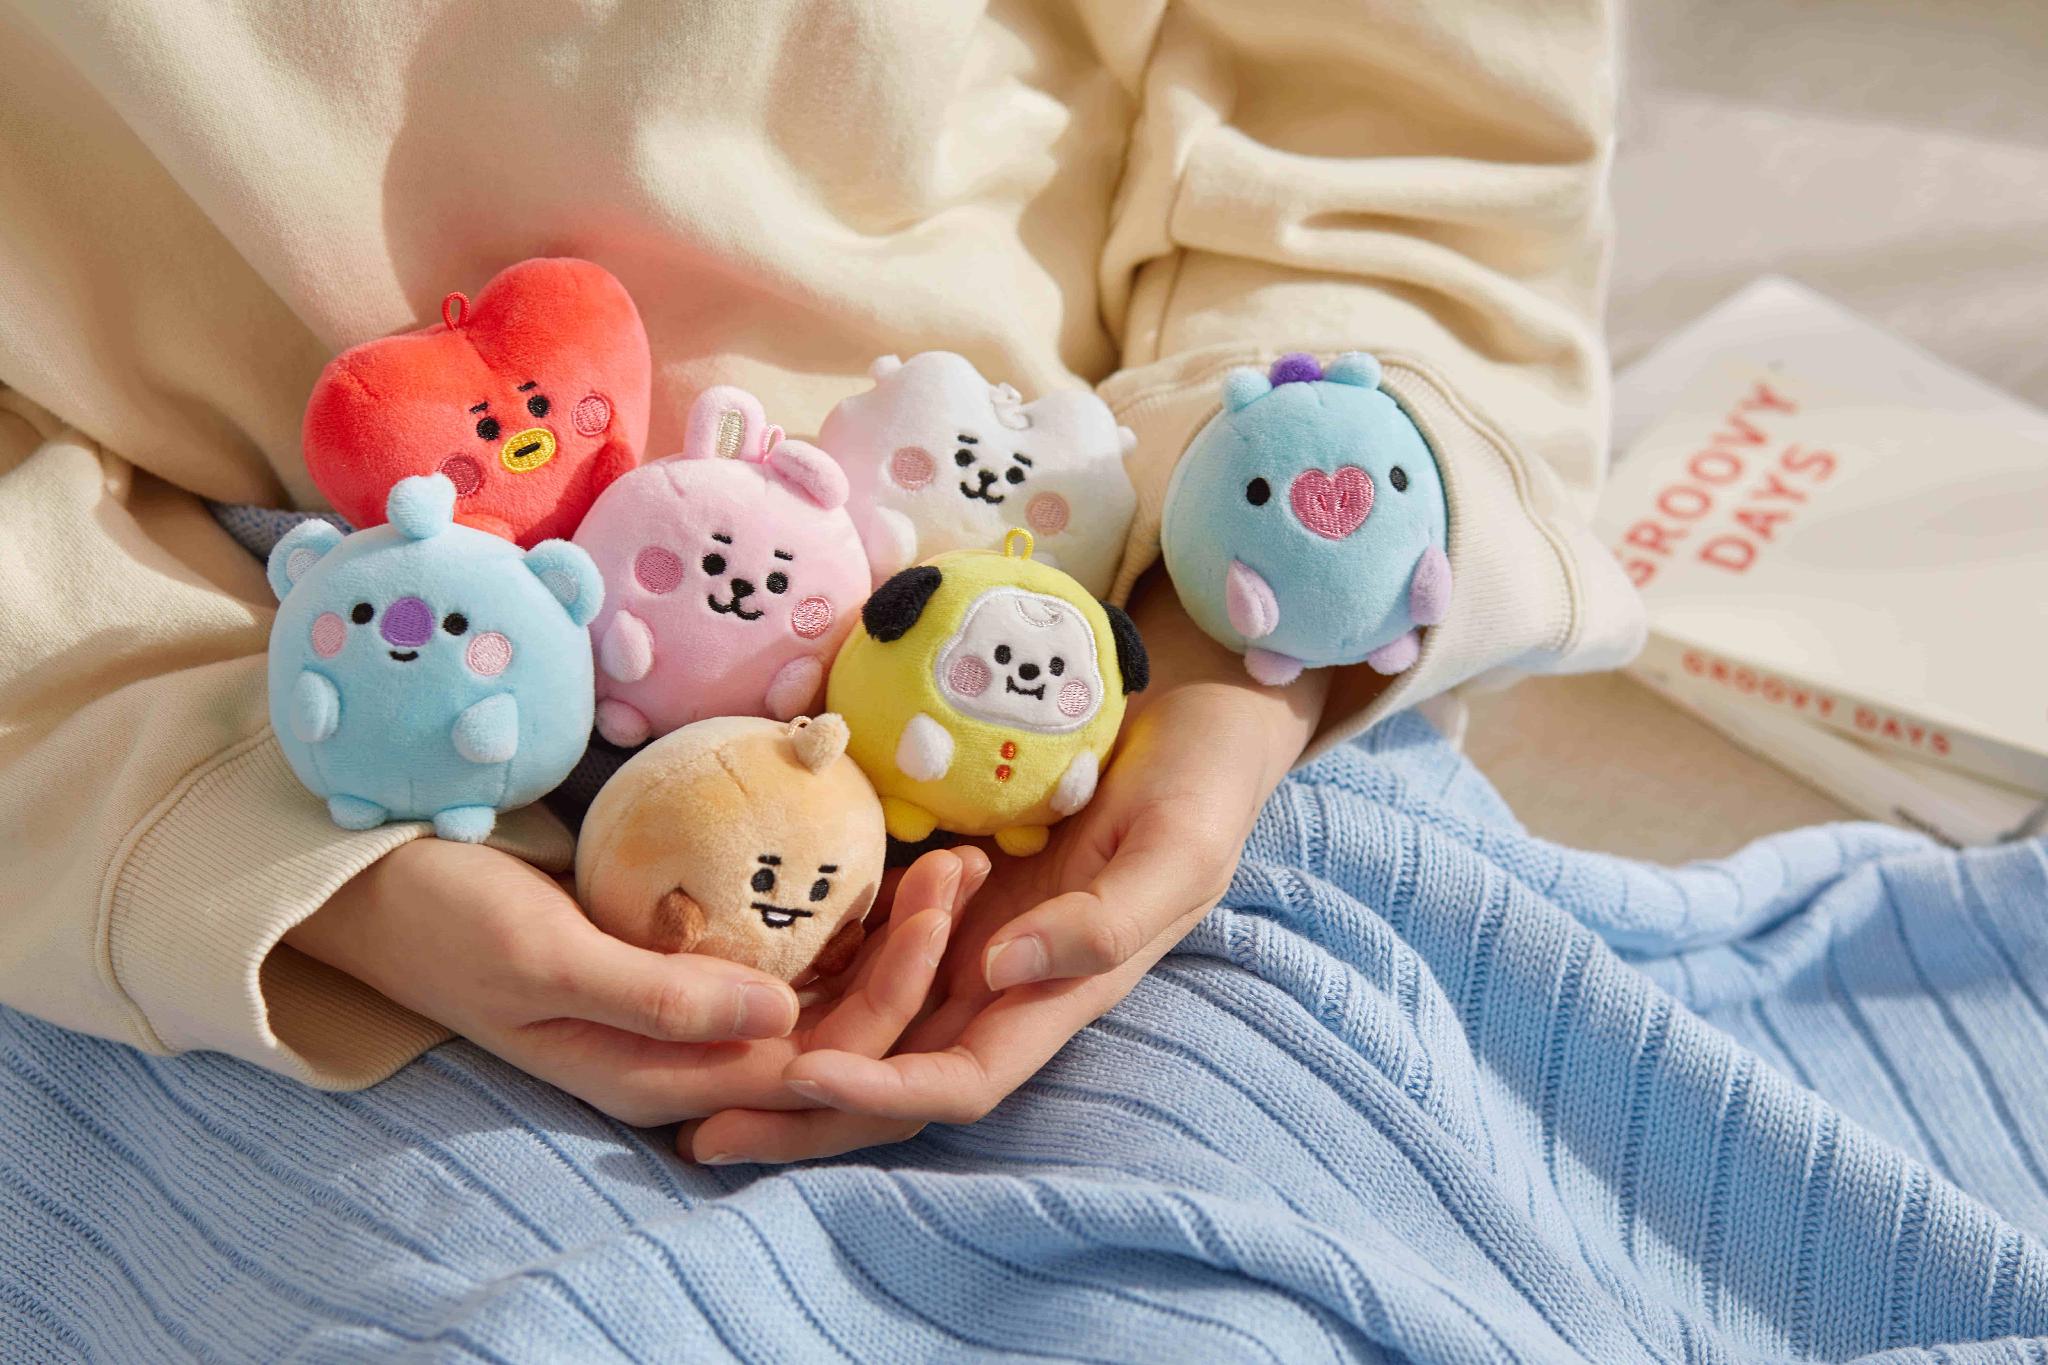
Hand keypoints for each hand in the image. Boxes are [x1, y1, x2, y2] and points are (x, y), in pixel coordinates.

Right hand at [289, 837, 988, 1125]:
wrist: (372, 886)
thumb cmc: (444, 921)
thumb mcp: (542, 957)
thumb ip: (658, 996)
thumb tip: (782, 1016)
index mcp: (662, 1078)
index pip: (818, 1060)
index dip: (895, 991)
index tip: (942, 898)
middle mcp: (687, 1056)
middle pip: (836, 1029)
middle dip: (914, 959)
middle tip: (962, 862)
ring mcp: (685, 1008)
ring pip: (819, 990)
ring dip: (890, 935)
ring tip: (947, 856)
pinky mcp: (680, 958)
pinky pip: (782, 949)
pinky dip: (838, 910)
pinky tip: (883, 857)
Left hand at [682, 577, 1335, 1162]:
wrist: (1195, 715)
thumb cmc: (1200, 783)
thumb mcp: (1176, 852)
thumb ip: (1099, 925)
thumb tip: (999, 972)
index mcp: (1059, 996)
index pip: (960, 1078)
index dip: (884, 1093)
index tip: (800, 1076)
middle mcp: (1003, 986)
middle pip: (891, 1077)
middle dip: (801, 1112)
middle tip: (694, 1123)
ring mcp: (968, 943)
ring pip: (865, 1026)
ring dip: (785, 1054)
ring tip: (687, 1066)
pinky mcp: (943, 897)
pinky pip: (865, 950)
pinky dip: (806, 974)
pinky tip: (732, 975)